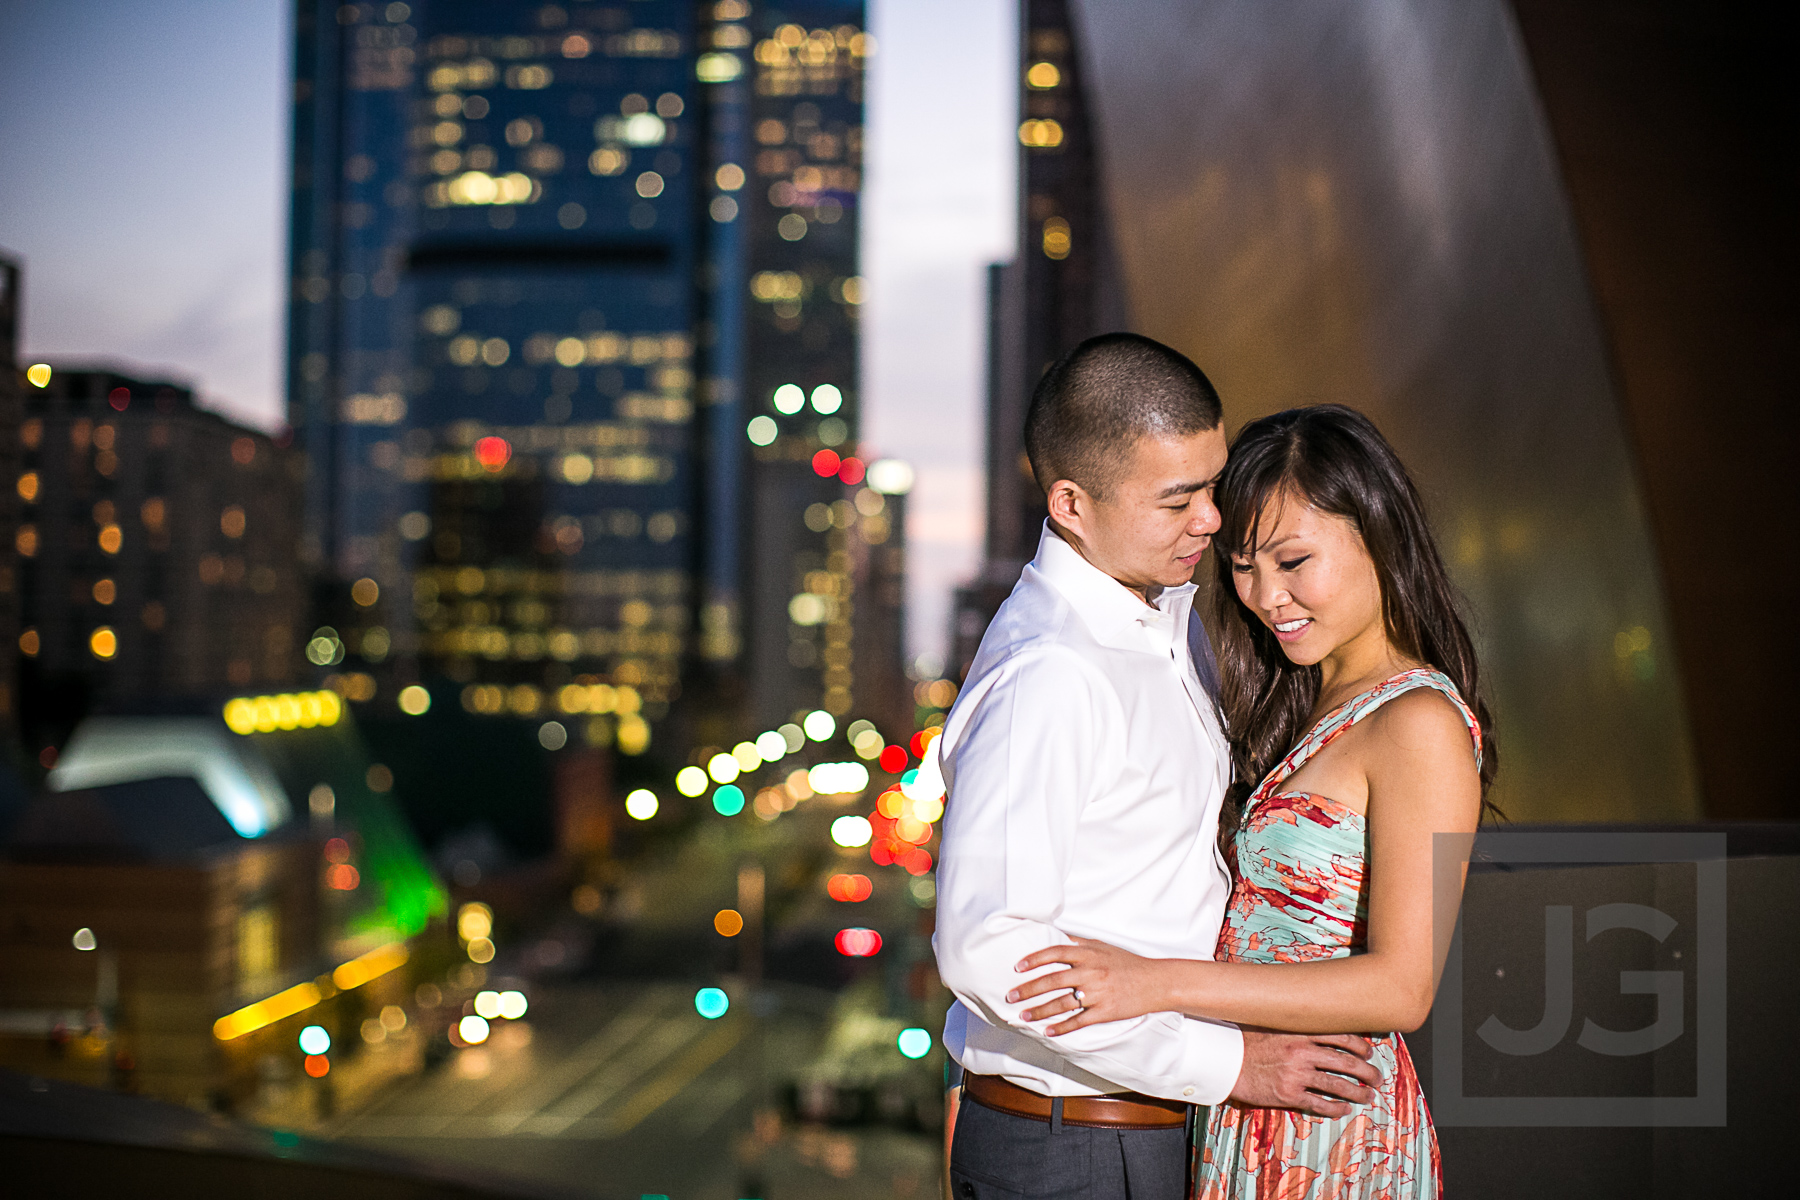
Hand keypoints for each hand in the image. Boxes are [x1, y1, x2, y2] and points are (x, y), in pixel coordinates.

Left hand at [1006, 937, 1169, 1034]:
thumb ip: (1079, 943)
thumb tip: (1057, 936)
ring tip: (1023, 1017)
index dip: (1035, 959)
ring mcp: (1098, 993)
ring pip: (1062, 1003)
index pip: (1055, 952)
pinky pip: (1079, 1021)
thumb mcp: (1104, 946)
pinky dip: (1062, 1027)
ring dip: (1040, 1011)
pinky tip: (1048, 1031)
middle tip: (1011, 997)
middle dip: (1029, 989)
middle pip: (1053, 980)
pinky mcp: (1105, 1012)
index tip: (1018, 967)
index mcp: (1089, 954)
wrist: (1156, 983)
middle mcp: (1091, 972)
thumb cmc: (1128, 963)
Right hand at [1228, 1029, 1380, 1115]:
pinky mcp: (1289, 1094)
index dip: (1360, 1045)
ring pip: (1338, 1085)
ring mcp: (1296, 1074)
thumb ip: (1293, 1025)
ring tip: (1368, 1096)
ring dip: (1358, 1092)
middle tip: (1376, 1078)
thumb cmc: (1245, 1041)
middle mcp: (1302, 1052)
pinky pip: (1320, 1103)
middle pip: (1346, 1062)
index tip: (1368, 1052)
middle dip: (1367, 1072)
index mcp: (1299, 1031)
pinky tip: (1343, 1109)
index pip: (1341, 1036)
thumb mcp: (1271, 1024)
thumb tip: (1314, 1023)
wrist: (1224, 1061)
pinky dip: (1336, 1108)